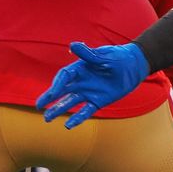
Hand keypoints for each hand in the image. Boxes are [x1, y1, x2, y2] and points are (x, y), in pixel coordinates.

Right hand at [35, 41, 149, 128]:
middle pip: (62, 90)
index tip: (53, 93)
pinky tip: (68, 125)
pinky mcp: (97, 102)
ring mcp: (88, 92)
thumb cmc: (118, 57)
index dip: (57, 84)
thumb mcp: (104, 56)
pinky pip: (86, 111)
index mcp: (80, 68)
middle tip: (39, 105)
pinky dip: (77, 118)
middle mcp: (81, 81)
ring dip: (58, 109)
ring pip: (70, 102)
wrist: (133, 66)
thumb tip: (72, 45)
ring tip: (46, 118)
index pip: (64, 76)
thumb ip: (89, 54)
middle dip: (49, 98)